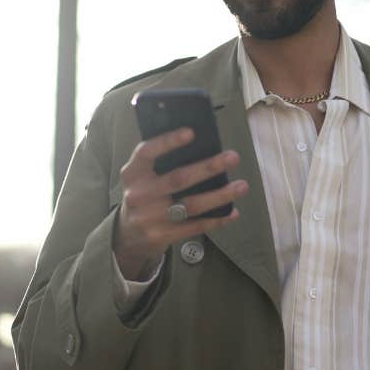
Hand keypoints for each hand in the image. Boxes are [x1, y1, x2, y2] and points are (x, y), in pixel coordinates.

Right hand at [113, 127, 247, 280]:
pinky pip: (193, 226)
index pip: (147, 152)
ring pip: (191, 204)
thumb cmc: (145, 195)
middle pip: (178, 178)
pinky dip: (216, 219)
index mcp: (133, 173)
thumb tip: (202, 147)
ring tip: (242, 186)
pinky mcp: (160, 236)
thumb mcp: (143, 177)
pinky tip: (232, 212)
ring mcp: (149, 217)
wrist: (128, 235)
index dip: (168, 142)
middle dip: (209, 167)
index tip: (191, 133)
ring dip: (220, 195)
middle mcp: (139, 194)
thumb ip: (162, 164)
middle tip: (233, 157)